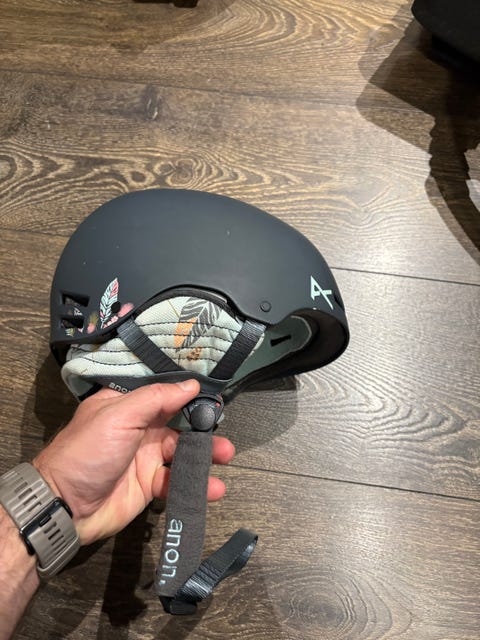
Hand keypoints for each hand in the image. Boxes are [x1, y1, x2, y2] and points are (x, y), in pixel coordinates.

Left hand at [33, 380, 233, 544]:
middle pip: (178, 422)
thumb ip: (156, 398)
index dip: (187, 393)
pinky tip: (212, 488)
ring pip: (183, 452)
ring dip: (205, 454)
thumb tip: (191, 385)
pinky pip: (178, 482)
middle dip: (203, 425)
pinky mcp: (149, 484)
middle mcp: (138, 428)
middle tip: (222, 426)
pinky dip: (197, 485)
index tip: (212, 393)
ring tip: (226, 455)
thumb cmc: (86, 452)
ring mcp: (144, 457)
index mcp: (127, 405)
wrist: (65, 507)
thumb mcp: (119, 416)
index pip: (163, 393)